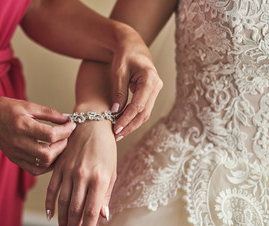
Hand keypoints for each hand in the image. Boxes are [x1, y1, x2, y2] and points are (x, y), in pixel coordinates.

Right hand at [0, 97, 75, 175]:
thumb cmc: (5, 108)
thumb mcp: (28, 105)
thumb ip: (49, 113)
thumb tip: (67, 118)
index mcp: (22, 126)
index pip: (50, 135)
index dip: (65, 131)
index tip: (71, 125)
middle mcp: (19, 142)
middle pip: (48, 154)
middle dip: (63, 146)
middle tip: (66, 136)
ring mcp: (16, 153)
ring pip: (42, 164)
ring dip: (56, 156)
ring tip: (60, 145)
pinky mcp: (15, 159)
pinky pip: (34, 170)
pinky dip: (46, 165)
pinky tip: (51, 155)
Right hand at [45, 121, 116, 225]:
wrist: (92, 124)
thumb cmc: (106, 149)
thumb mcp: (112, 172)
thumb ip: (105, 195)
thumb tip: (103, 216)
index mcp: (99, 178)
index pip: (92, 210)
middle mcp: (83, 175)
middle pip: (75, 209)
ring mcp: (69, 170)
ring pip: (63, 202)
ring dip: (62, 220)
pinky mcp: (59, 166)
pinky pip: (52, 188)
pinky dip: (50, 204)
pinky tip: (51, 215)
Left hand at [110, 24, 162, 140]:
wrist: (131, 44)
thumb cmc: (124, 54)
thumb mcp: (118, 72)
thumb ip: (118, 92)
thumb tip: (116, 112)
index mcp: (150, 78)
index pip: (138, 105)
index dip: (127, 119)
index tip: (116, 128)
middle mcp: (156, 85)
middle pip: (144, 113)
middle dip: (130, 126)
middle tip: (116, 135)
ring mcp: (155, 89)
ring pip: (145, 113)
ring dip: (132, 124)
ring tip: (118, 133)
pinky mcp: (150, 92)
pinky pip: (143, 108)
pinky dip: (133, 117)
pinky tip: (123, 124)